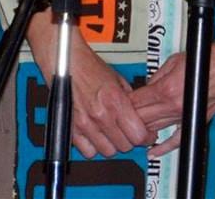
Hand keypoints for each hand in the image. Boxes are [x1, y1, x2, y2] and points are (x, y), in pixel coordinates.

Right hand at [27, 11, 153, 158]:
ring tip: (113, 134)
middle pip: (124, 146)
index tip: (146, 135)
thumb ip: (129, 99)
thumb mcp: (118, 79)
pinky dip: (94, 147)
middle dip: (130, 141)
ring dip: (113, 145)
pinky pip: (88, 151)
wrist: (67, 64)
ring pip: (107, 151)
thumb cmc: (90, 67)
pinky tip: (97, 136)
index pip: (137, 133)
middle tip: (130, 133)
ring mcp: (85, 124)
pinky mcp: (71, 130)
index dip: (145, 136)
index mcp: (115, 100)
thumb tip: (138, 114)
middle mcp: (100, 115)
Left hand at [130, 24, 214, 157]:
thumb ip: (157, 75)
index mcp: (165, 89)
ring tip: (133, 129)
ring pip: (154, 129)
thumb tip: (147, 85)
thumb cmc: (207, 57)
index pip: (135, 103)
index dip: (124, 104)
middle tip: (122, 116)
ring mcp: (183, 116)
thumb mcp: (175, 60)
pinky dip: (163, 147)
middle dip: (129, 117)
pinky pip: (176, 139)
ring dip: (143, 129)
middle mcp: (173, 106)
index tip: (118, 103)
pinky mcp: (194, 121)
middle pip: (141, 118)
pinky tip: (153, 152)